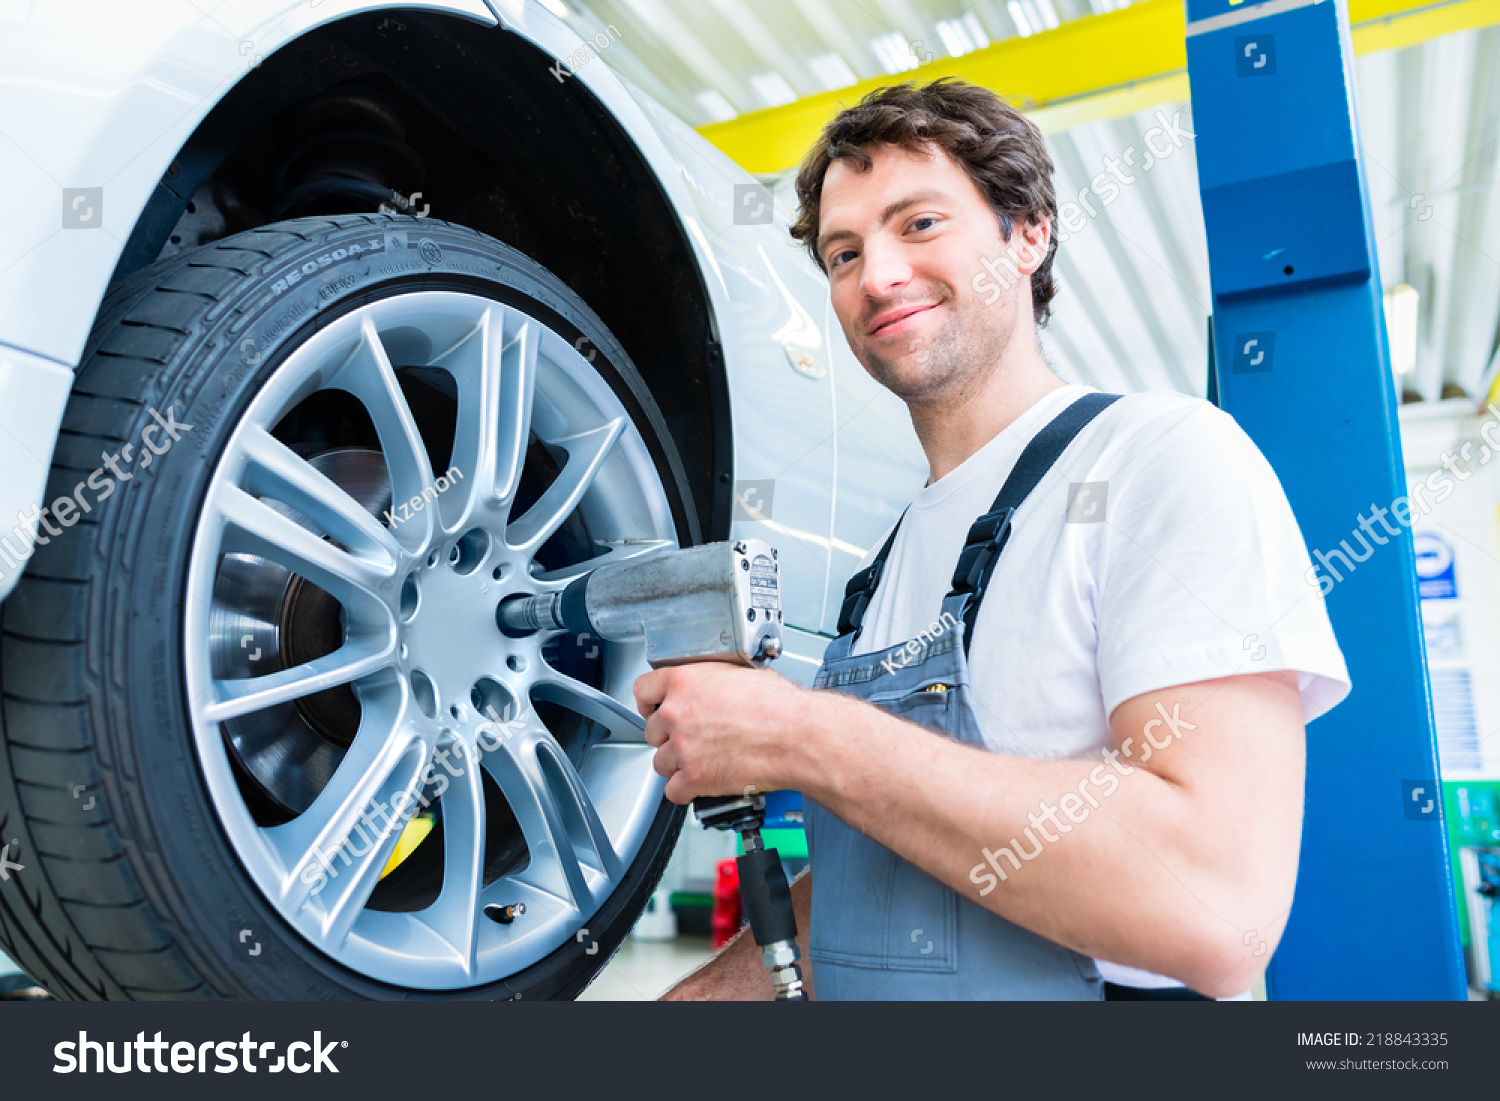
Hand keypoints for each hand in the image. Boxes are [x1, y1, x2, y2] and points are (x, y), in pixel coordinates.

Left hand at [632, 663, 810, 803]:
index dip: (650, 702)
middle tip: (692, 737)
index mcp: (685, 681)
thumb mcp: (740, 674)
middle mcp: (677, 713)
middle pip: (652, 730)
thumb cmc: (781, 706)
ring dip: (677, 764)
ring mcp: (684, 747)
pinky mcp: (694, 778)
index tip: (655, 709)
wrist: (798, 737)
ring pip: (660, 762)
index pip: (643, 689)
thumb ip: (711, 682)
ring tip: (702, 760)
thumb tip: (710, 689)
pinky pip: (673, 791)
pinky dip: (686, 790)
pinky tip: (702, 781)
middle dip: (669, 735)